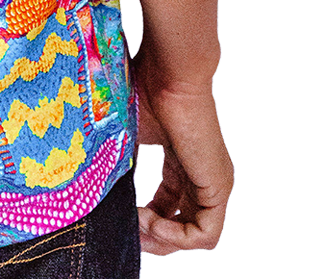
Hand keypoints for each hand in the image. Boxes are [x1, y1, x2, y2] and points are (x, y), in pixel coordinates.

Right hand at [132, 49, 233, 253]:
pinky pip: (204, 235)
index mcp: (183, 163)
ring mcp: (213, 184)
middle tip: (128, 230)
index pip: (169, 207)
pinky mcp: (218, 188)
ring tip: (137, 222)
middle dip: (152, 236)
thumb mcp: (128, 135)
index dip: (145, 219)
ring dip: (161, 237)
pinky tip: (151, 220)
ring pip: (193, 235)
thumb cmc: (146, 90)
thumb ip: (120, 162)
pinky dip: (176, 237)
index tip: (122, 215)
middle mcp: (202, 177)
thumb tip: (93, 186)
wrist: (170, 73)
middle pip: (181, 226)